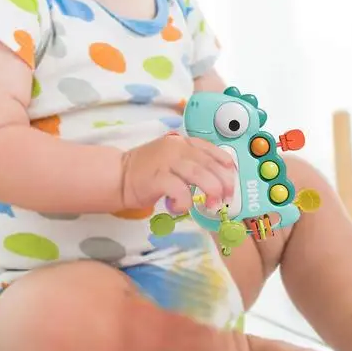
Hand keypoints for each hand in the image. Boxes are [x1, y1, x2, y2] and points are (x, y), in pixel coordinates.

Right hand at [120, 131, 235, 212]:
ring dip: (210, 191)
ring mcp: (166, 161)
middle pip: (209, 163)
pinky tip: (179, 207)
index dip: (226, 164)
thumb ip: (192, 164)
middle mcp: (177, 148)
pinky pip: (179, 189)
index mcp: (183, 142)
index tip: (232, 177)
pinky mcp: (157, 177)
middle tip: (225, 198)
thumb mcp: (172, 160)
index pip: (211, 149)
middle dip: (223, 182)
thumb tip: (218, 180)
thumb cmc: (148, 171)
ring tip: (212, 205)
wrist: (118, 175)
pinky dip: (184, 201)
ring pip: (198, 174)